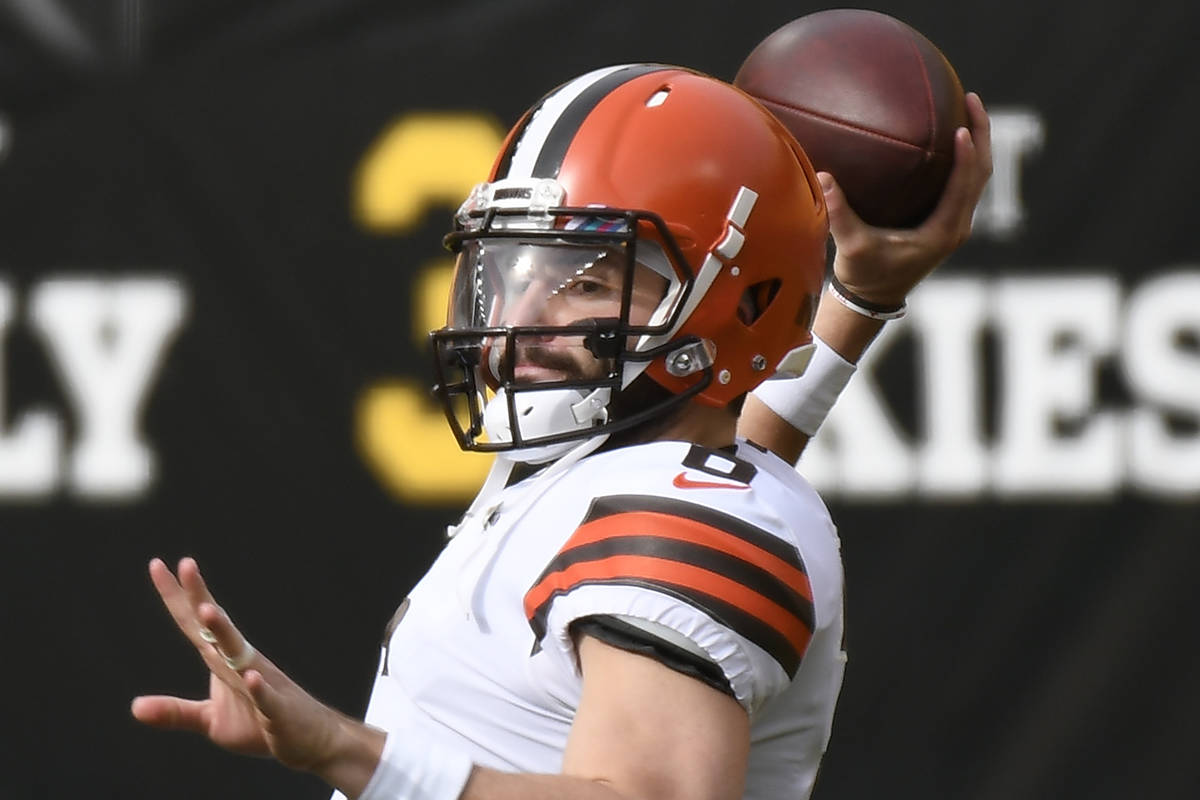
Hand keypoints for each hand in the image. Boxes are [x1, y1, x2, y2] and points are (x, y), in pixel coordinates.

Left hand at [131, 558, 348, 772]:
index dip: (175, 597)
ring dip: (225, 632)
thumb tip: (134, 707)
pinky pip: (267, 698)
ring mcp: (262, 684)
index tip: (157, 565)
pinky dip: (260, 688)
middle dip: (200, 597)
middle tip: (186, 565)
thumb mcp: (210, 720)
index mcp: (222, 662)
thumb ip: (175, 712)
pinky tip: (252, 677)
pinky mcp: (278, 711)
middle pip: (216, 627)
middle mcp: (242, 664)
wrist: (310, 741)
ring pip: (241, 654)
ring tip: (207, 611)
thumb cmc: (260, 725)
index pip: (194, 625)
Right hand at [823, 91, 992, 306]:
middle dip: (981, 134)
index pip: (964, 185)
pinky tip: (946, 133)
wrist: (873, 298)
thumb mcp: (852, 246)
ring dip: (977, 142)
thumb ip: (840, 214)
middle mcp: (956, 225)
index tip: (961, 125)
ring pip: (976, 176)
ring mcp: (954, 222)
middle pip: (981, 173)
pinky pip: (963, 181)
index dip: (968, 154)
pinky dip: (962, 156)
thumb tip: (823, 176)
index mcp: (943, 231)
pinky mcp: (945, 220)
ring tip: (966, 106)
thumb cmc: (865, 275)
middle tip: (970, 98)